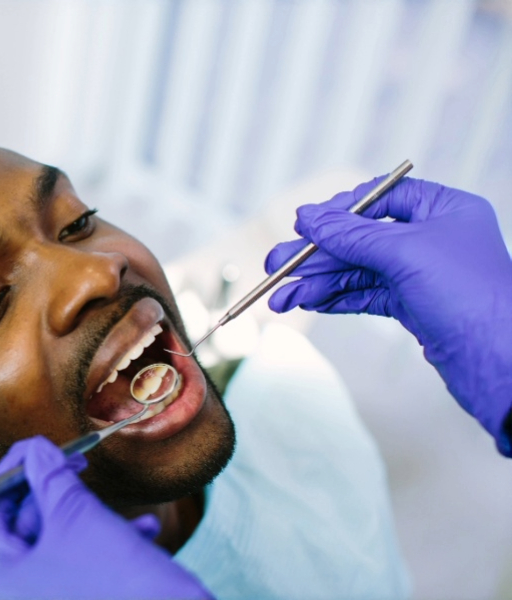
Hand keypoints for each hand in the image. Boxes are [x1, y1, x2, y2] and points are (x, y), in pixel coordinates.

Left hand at [0, 436, 212, 598]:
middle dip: (53, 495)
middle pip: (15, 528)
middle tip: (77, 469)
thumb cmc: (123, 591)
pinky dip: (104, 546)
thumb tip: (36, 451)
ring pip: (52, 546)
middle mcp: (7, 598)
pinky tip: (141, 532)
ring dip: (89, 520)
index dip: (9, 474)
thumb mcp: (80, 521)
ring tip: (121, 510)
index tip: (38, 450)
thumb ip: (51, 478)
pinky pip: (75, 569)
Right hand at [265, 177, 511, 454]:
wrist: (502, 365)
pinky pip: (363, 295)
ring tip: (280, 299)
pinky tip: (306, 304)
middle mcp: (433, 238)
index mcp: (444, 210)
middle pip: (360, 238)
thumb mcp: (404, 253)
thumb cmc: (470, 297)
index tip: (305, 226)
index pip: (381, 198)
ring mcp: (422, 274)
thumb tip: (307, 217)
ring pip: (356, 271)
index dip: (340, 210)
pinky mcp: (413, 307)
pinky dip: (333, 299)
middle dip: (316, 256)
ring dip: (316, 283)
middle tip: (276, 267)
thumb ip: (351, 235)